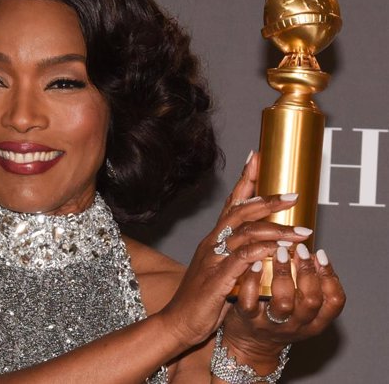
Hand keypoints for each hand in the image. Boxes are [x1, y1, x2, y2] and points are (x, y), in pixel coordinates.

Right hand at [161, 151, 313, 347]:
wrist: (178, 321)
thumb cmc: (201, 299)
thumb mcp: (221, 271)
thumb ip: (237, 257)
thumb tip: (263, 249)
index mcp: (213, 239)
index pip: (231, 204)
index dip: (244, 181)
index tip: (257, 159)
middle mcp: (212, 243)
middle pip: (240, 212)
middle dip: (268, 200)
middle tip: (294, 195)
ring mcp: (214, 259)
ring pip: (246, 233)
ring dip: (276, 229)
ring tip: (302, 232)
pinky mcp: (217, 277)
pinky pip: (242, 257)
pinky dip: (261, 251)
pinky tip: (278, 250)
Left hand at [222, 234, 344, 363]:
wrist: (249, 343)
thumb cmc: (278, 316)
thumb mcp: (301, 308)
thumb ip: (309, 287)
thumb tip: (313, 253)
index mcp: (315, 321)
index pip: (334, 301)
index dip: (330, 276)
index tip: (320, 254)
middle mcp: (296, 325)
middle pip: (311, 300)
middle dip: (307, 271)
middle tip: (299, 249)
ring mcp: (271, 323)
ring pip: (284, 302)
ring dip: (283, 273)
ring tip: (279, 252)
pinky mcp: (248, 319)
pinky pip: (250, 301)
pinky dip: (253, 281)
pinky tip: (255, 264)